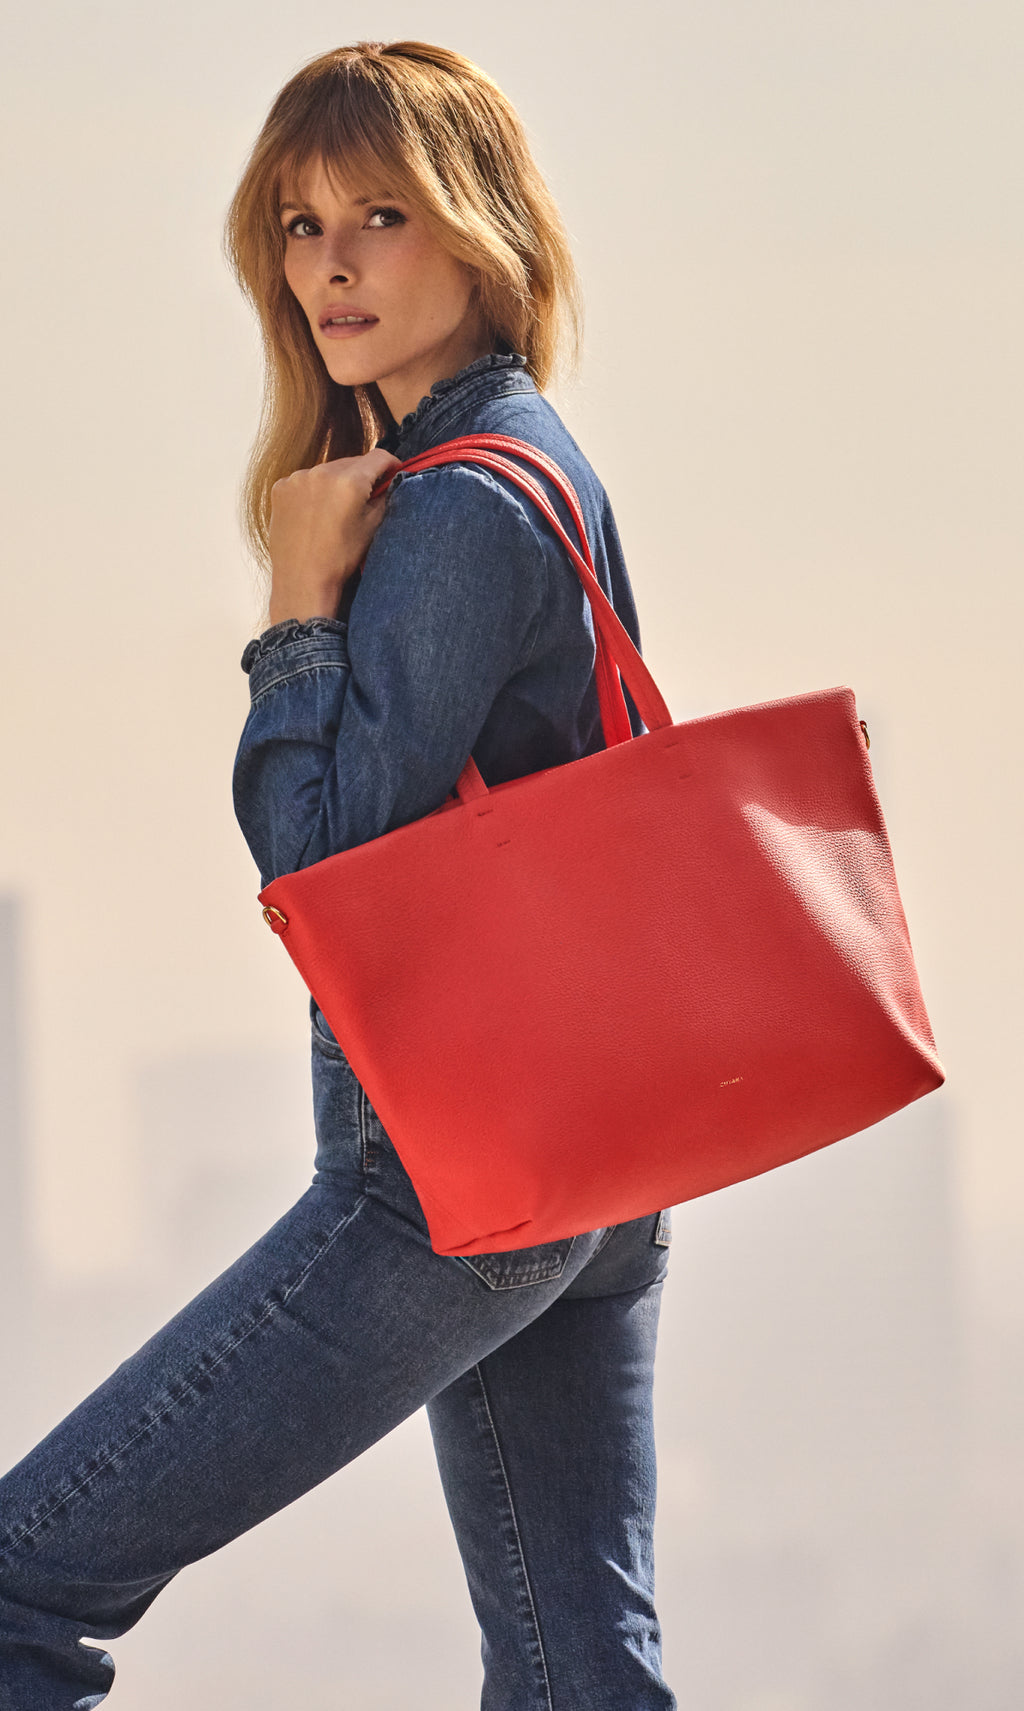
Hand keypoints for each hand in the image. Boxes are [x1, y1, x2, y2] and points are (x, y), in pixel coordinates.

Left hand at [267, 447, 402, 624]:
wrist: (302, 581)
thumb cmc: (341, 558)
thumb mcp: (373, 527)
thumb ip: (385, 496)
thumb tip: (391, 481)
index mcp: (349, 481)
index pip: (379, 457)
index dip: (391, 465)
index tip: (394, 474)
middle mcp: (321, 471)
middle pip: (352, 462)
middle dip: (362, 475)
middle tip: (365, 497)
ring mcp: (297, 478)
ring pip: (328, 470)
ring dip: (337, 482)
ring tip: (337, 508)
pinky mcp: (281, 487)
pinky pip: (305, 480)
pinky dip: (313, 490)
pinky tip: (315, 511)